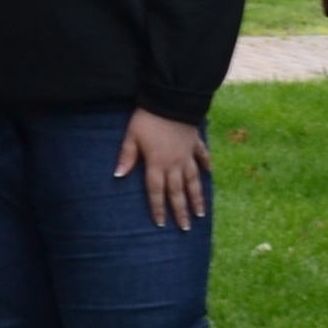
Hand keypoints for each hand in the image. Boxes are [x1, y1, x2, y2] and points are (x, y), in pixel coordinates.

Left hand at [116, 110, 208, 228]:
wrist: (171, 99)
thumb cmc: (147, 118)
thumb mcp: (132, 136)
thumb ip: (127, 156)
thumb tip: (118, 175)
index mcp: (157, 163)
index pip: (156, 191)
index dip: (158, 208)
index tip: (160, 224)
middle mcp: (174, 163)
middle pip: (177, 191)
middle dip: (181, 211)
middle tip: (185, 228)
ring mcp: (187, 154)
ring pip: (193, 180)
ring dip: (196, 197)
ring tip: (200, 213)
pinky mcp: (195, 142)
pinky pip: (201, 157)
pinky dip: (206, 165)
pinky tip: (209, 173)